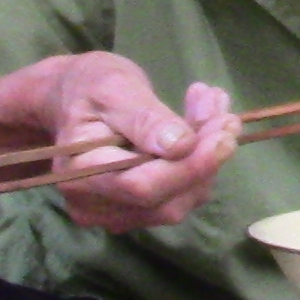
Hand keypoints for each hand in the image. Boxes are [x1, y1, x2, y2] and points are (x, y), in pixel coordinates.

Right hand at [43, 53, 240, 233]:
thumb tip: (180, 145)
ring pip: (180, 199)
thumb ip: (144, 118)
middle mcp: (94, 205)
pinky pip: (179, 195)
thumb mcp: (114, 87)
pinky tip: (207, 123)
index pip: (142, 186)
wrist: (71, 98)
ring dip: (207, 156)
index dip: (189, 167)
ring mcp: (115, 213)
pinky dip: (200, 161)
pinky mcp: (137, 210)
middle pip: (166, 200)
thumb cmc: (88, 86)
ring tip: (215, 107)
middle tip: (228, 117)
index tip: (224, 135)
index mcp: (79, 173)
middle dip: (205, 159)